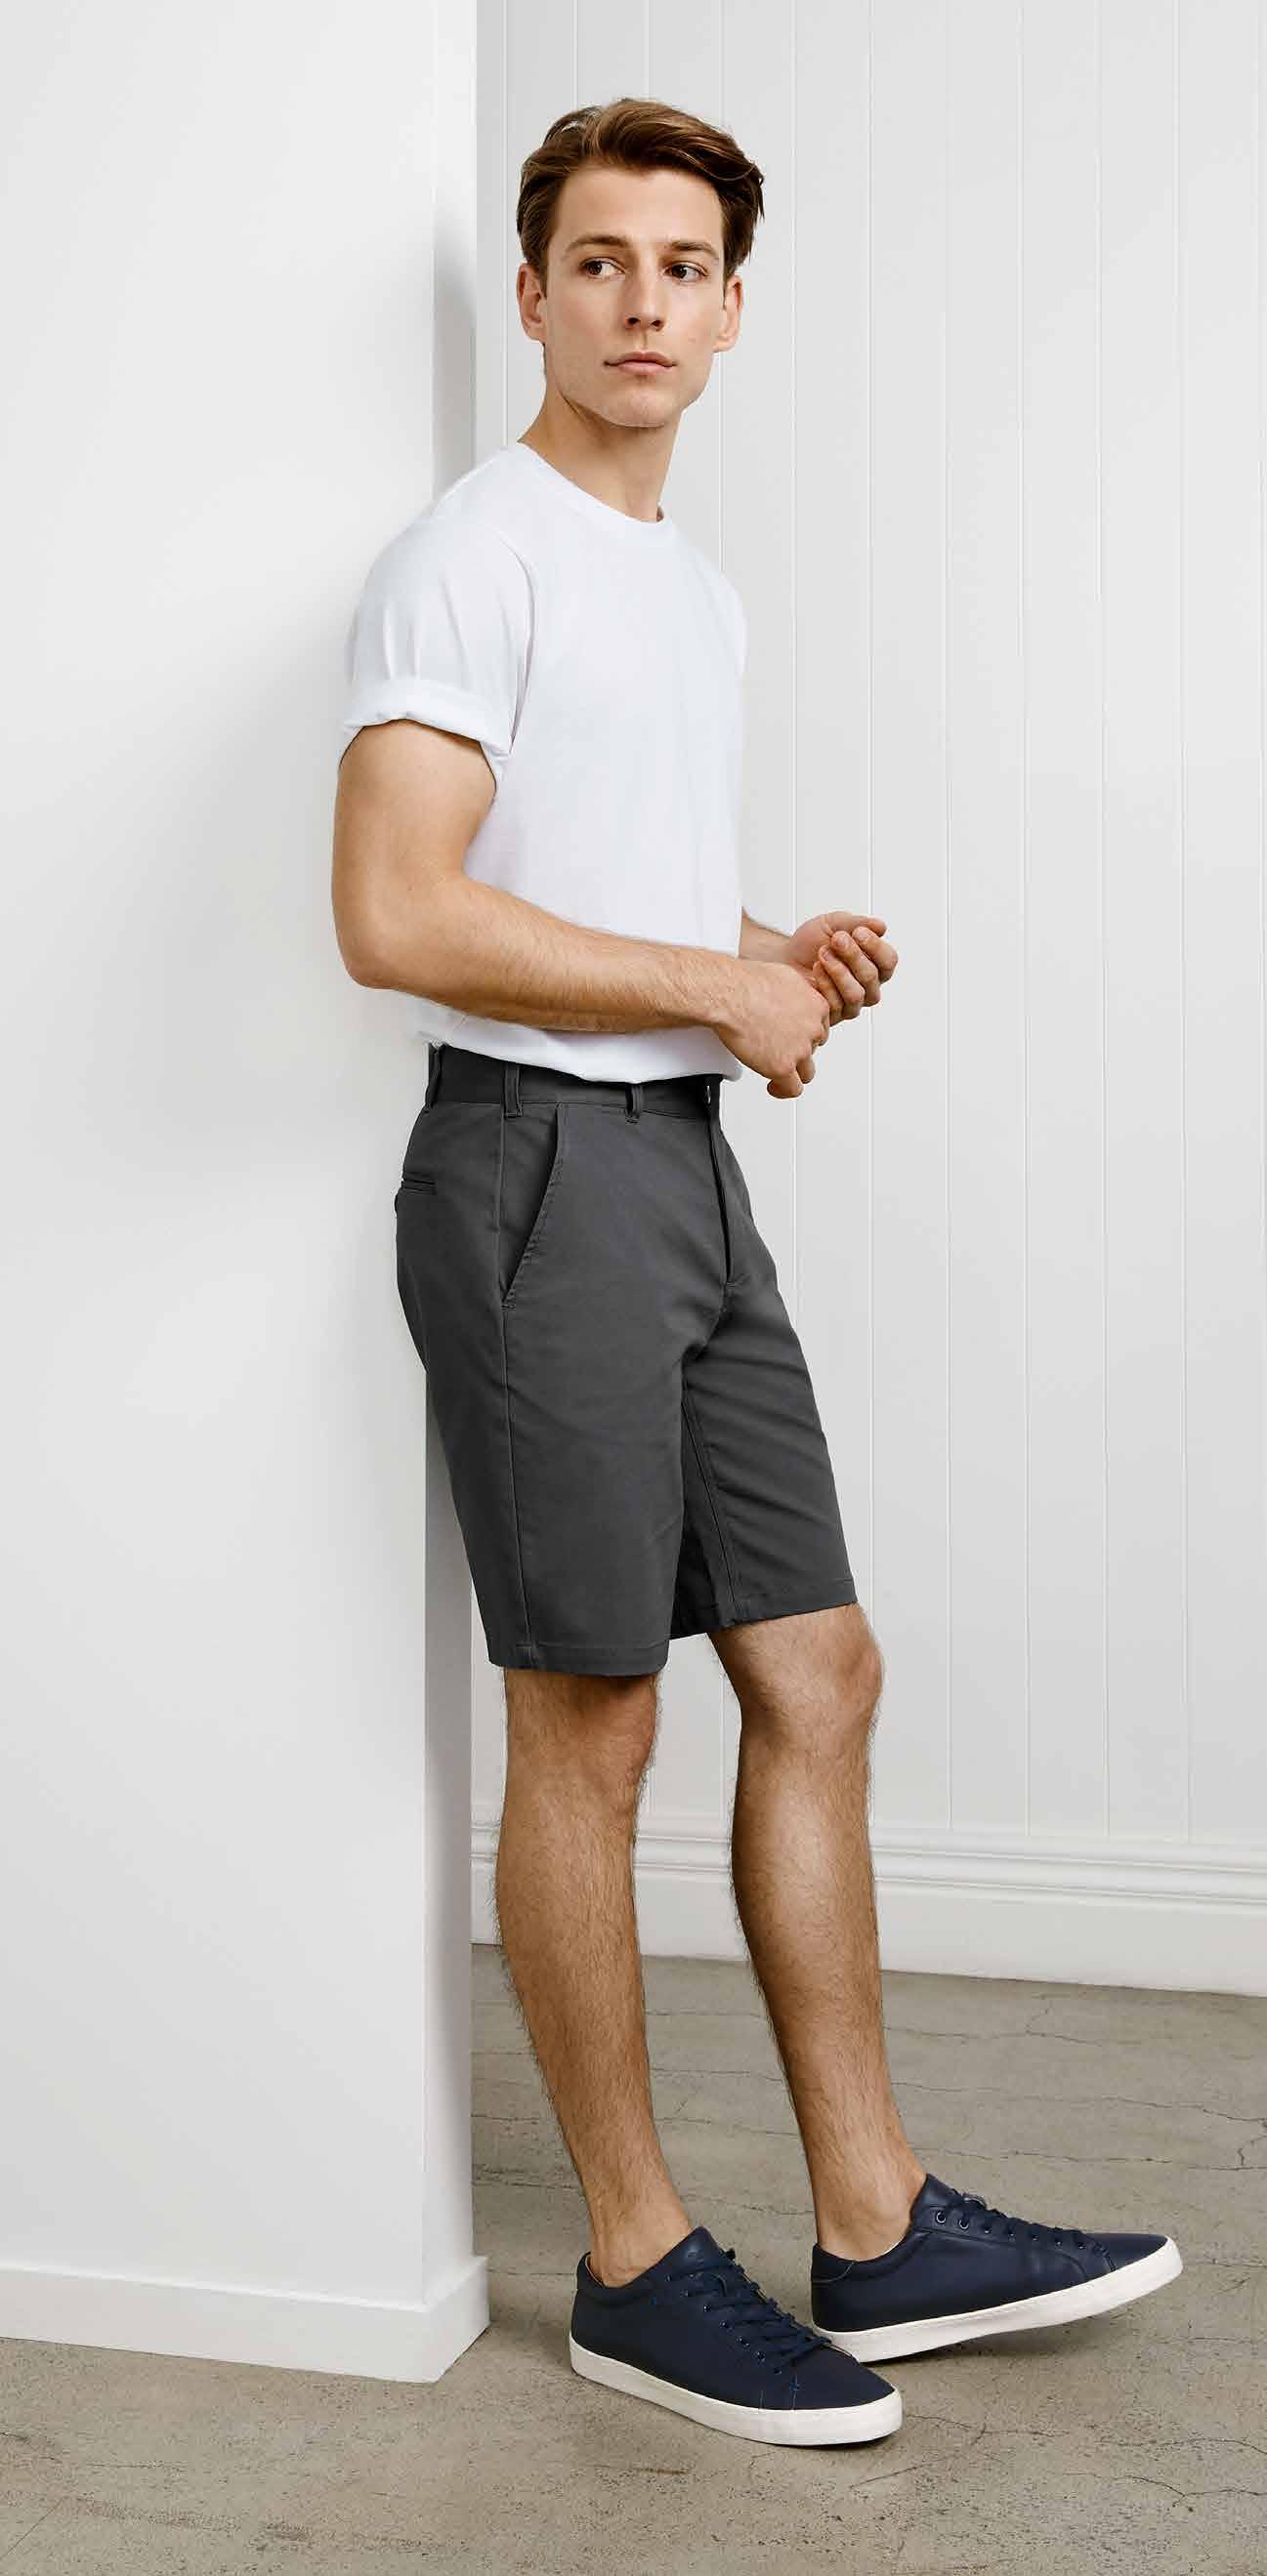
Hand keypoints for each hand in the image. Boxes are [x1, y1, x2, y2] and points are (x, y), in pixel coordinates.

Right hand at [713, 961, 832, 1098]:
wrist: (730, 995)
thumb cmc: (747, 982)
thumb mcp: (784, 976)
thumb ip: (794, 990)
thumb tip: (787, 993)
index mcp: (816, 1005)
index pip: (821, 1027)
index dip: (805, 1032)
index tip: (793, 1036)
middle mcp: (812, 1028)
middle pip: (813, 1048)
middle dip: (797, 1050)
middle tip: (779, 1050)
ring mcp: (799, 1049)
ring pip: (806, 1071)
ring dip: (793, 1073)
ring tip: (778, 1074)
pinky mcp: (782, 1067)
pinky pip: (792, 1089)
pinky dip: (783, 1090)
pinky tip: (773, 1087)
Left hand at [786, 912, 898, 1024]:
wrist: (784, 958)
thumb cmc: (811, 943)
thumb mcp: (833, 924)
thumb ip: (857, 923)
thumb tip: (881, 927)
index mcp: (874, 965)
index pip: (889, 961)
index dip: (876, 947)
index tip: (858, 932)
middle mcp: (867, 987)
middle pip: (872, 976)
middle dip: (853, 955)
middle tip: (836, 939)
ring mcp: (851, 1004)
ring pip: (857, 994)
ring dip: (839, 970)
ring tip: (822, 953)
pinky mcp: (834, 1016)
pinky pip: (837, 1004)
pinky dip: (825, 983)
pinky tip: (816, 969)